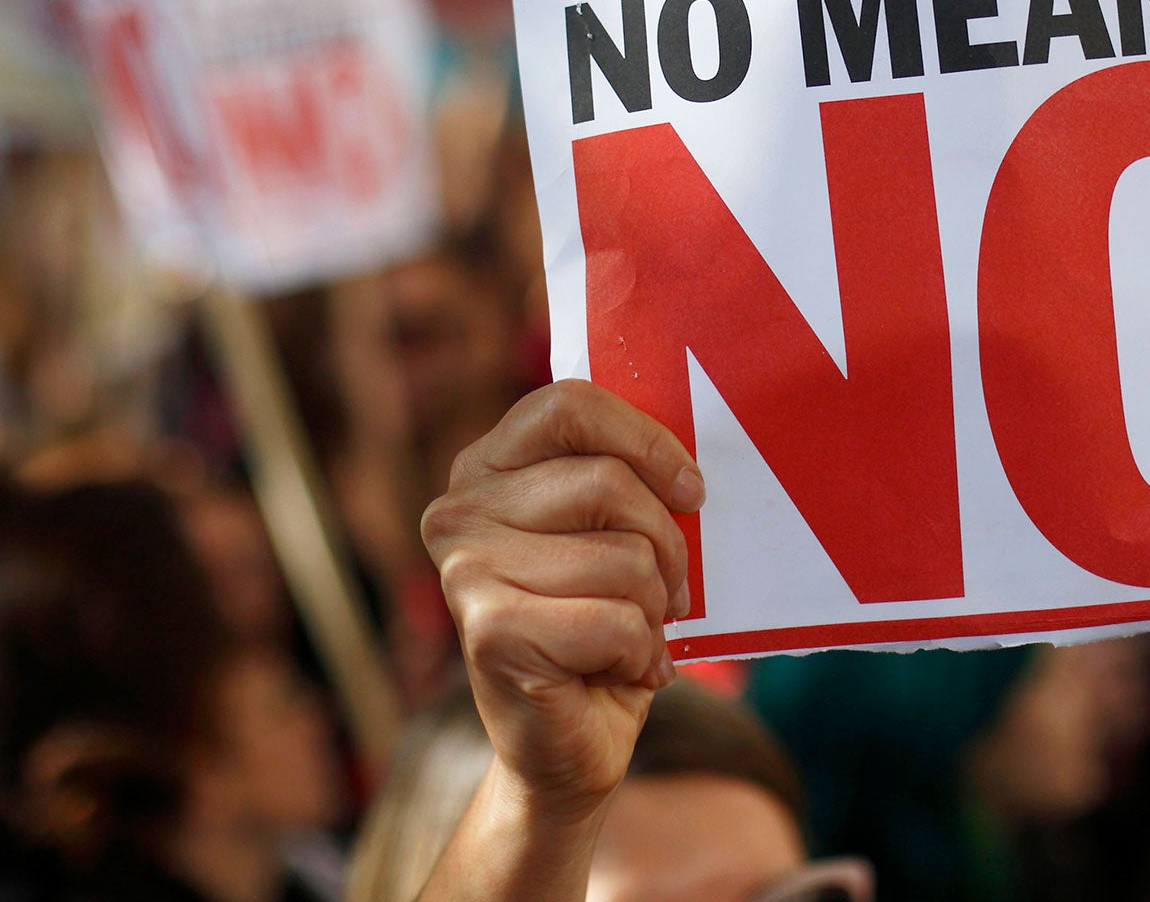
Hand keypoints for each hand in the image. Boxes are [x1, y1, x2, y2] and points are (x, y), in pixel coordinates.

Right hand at [421, 379, 702, 820]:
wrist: (566, 745)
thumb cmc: (601, 623)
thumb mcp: (615, 531)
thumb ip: (629, 477)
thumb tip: (688, 466)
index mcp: (487, 466)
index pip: (571, 405)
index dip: (646, 441)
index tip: (690, 491)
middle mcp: (459, 510)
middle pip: (610, 482)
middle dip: (666, 545)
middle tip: (665, 592)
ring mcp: (466, 571)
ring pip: (624, 556)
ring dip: (654, 607)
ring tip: (631, 634)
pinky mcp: (489, 633)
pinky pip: (617, 620)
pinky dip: (641, 652)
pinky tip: (618, 669)